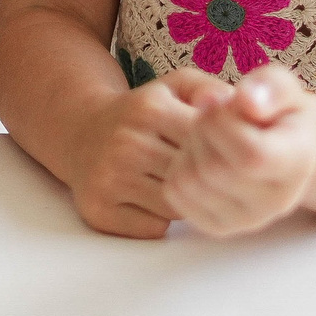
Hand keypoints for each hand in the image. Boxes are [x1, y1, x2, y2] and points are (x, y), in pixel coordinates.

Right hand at [65, 67, 210, 237]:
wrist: (79, 131)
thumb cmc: (140, 113)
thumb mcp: (174, 87)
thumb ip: (210, 90)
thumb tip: (236, 107)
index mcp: (149, 109)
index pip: (209, 145)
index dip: (222, 153)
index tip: (219, 152)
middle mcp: (126, 143)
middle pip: (194, 179)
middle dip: (204, 180)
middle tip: (199, 173)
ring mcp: (109, 178)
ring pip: (177, 207)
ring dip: (184, 202)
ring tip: (174, 184)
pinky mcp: (98, 209)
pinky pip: (153, 228)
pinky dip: (158, 219)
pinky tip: (150, 200)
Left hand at [163, 65, 315, 236]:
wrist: (278, 144)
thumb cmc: (275, 110)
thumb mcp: (280, 84)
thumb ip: (270, 86)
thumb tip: (247, 101)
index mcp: (297, 164)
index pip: (250, 155)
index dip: (223, 122)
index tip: (224, 101)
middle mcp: (277, 201)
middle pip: (214, 168)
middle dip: (202, 130)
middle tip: (213, 114)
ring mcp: (248, 219)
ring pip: (190, 182)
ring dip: (188, 148)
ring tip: (208, 134)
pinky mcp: (219, 226)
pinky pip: (176, 194)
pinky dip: (177, 167)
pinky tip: (199, 154)